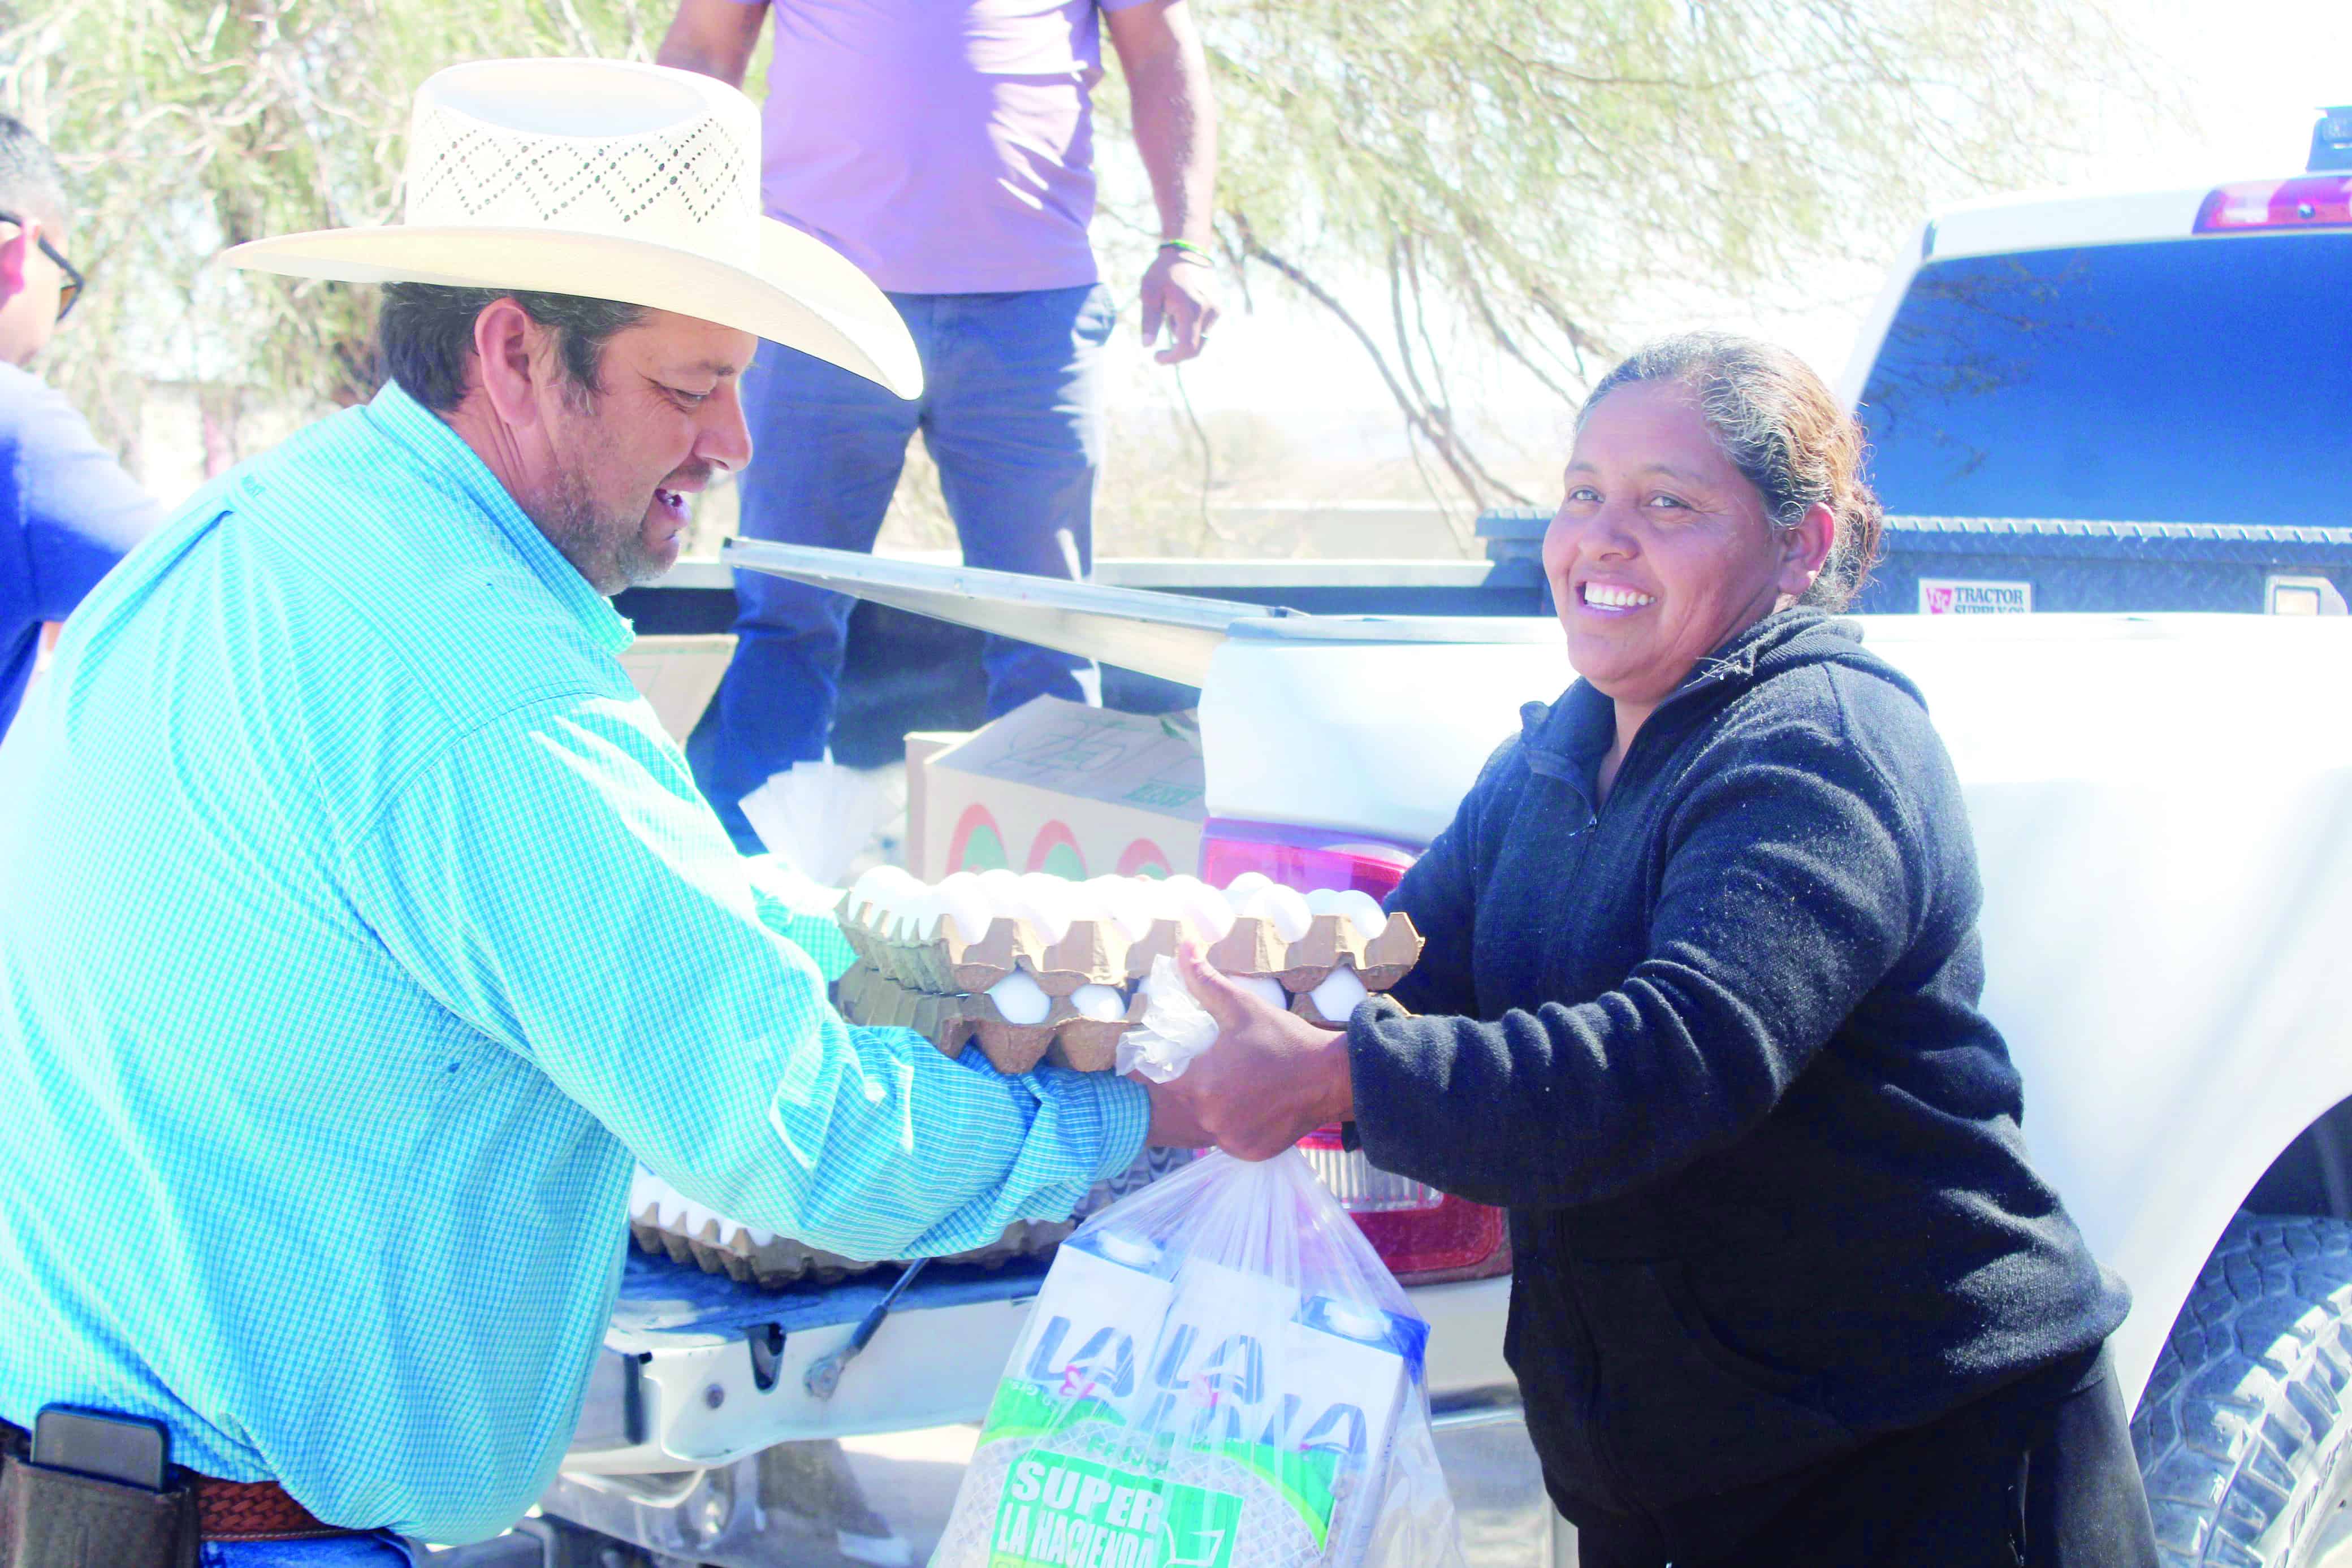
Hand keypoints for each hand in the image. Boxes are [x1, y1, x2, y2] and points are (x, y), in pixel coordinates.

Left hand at [1138, 249, 1219, 363]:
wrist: (1187, 251)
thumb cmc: (1164, 271)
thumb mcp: (1149, 293)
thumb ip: (1149, 320)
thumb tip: (1147, 345)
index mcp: (1191, 309)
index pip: (1187, 347)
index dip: (1172, 358)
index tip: (1157, 358)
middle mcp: (1209, 312)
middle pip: (1196, 348)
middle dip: (1178, 352)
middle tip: (1161, 350)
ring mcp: (1216, 310)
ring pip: (1201, 340)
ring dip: (1184, 336)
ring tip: (1171, 315)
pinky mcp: (1219, 308)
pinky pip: (1205, 329)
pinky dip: (1192, 328)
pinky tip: (1181, 311)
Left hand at [1148, 943, 1353, 1160]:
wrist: (1331, 1076)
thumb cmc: (1285, 1039)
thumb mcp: (1242, 1007)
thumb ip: (1204, 981)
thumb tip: (1182, 946)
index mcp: (1201, 1082)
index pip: (1158, 1076)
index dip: (1160, 1062)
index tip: (1169, 1054)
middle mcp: (1210, 1117)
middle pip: (1183, 1099)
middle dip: (1192, 1082)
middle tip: (1216, 1066)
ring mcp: (1230, 1139)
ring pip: (1205, 1121)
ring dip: (1213, 1105)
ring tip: (1237, 1085)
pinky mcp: (1248, 1152)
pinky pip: (1229, 1138)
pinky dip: (1235, 1125)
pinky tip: (1252, 1106)